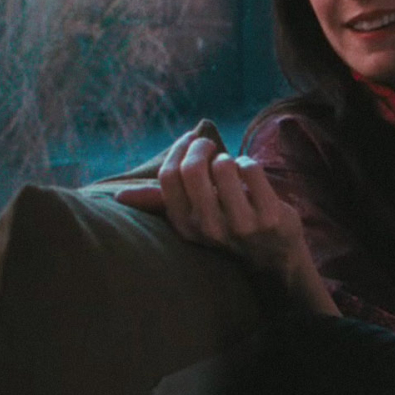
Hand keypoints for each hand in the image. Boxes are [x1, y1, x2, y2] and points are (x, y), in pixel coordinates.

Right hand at [114, 127, 307, 281]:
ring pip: (224, 167)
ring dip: (229, 158)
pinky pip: (253, 170)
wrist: (275, 254)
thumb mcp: (192, 216)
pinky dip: (250, 164)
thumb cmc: (228, 224)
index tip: (192, 140)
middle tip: (211, 146)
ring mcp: (241, 224)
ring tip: (234, 168)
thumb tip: (118, 197)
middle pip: (192, 169)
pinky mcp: (271, 217)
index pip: (169, 176)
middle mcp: (209, 228)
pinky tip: (252, 175)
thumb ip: (160, 202)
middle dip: (202, 147)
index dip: (179, 149)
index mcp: (184, 224)